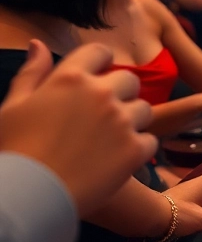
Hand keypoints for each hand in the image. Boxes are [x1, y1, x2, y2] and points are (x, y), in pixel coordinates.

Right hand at [0, 42, 156, 216]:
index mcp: (71, 78)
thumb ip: (31, 73)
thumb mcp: (12, 107)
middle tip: (99, 116)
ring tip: (107, 141)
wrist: (26, 198)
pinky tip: (114, 161)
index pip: (100, 52)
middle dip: (118, 92)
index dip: (98, 64)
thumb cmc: (13, 151)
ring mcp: (122, 122)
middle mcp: (102, 94)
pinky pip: (149, 140)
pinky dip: (136, 149)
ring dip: (130, 120)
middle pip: (128, 80)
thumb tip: (37, 43)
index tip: (93, 79)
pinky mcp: (135, 150)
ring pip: (143, 109)